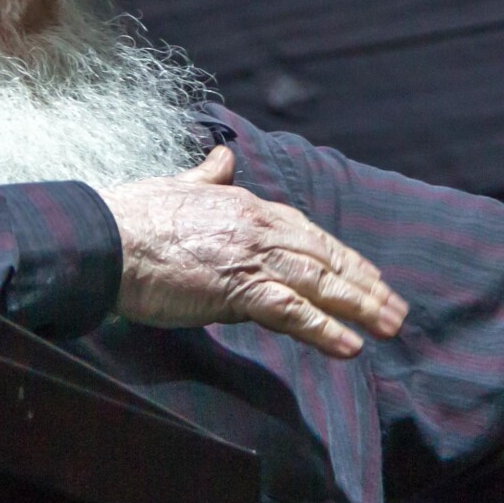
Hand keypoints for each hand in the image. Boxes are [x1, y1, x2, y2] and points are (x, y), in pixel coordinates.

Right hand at [97, 146, 409, 356]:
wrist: (106, 239)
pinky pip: (293, 313)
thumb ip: (208, 174)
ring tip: (391, 327)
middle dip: (365, 285)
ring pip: (321, 284)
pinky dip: (325, 330)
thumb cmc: (133, 218)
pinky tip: (351, 347)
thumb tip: (224, 155)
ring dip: (361, 307)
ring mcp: (252, 258)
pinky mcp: (238, 289)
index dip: (342, 257)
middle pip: (326, 259)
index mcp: (247, 207)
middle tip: (397, 307)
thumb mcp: (179, 186)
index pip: (309, 233)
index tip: (368, 275)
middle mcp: (260, 228)